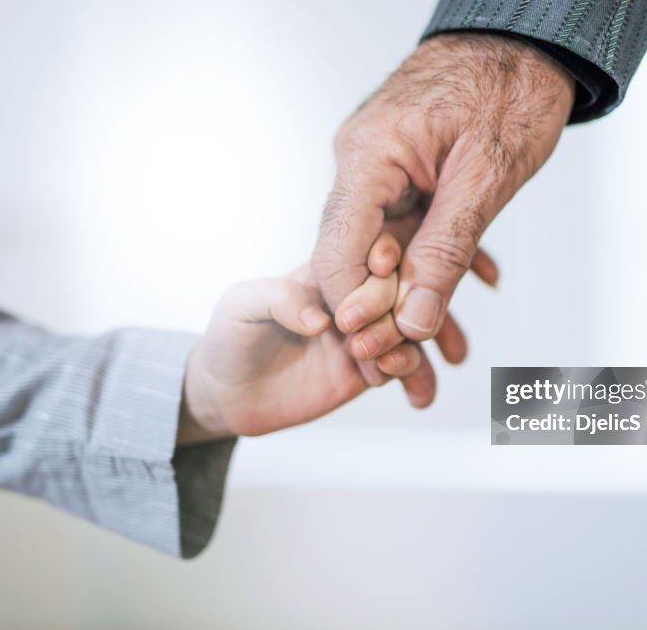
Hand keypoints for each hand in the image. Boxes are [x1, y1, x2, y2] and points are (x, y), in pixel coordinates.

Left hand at [178, 235, 422, 440]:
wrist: (228, 395)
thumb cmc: (230, 338)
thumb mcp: (242, 305)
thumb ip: (279, 299)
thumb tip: (319, 317)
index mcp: (329, 270)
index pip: (370, 252)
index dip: (384, 257)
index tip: (382, 271)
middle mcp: (355, 299)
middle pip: (401, 288)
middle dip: (401, 307)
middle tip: (375, 335)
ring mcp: (366, 334)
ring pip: (413, 326)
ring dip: (418, 342)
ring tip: (393, 364)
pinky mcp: (370, 369)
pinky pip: (406, 366)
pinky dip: (417, 375)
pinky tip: (409, 388)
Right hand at [312, 32, 575, 398]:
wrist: (530, 40)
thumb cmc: (513, 90)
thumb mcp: (487, 178)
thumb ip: (446, 252)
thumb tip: (412, 323)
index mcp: (367, 156)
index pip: (337, 250)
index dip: (356, 310)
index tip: (384, 357)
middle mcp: (361, 160)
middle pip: (355, 255)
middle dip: (386, 315)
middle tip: (416, 369)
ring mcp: (381, 163)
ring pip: (387, 246)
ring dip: (418, 294)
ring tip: (453, 349)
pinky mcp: (404, 167)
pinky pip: (411, 224)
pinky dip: (439, 258)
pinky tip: (482, 284)